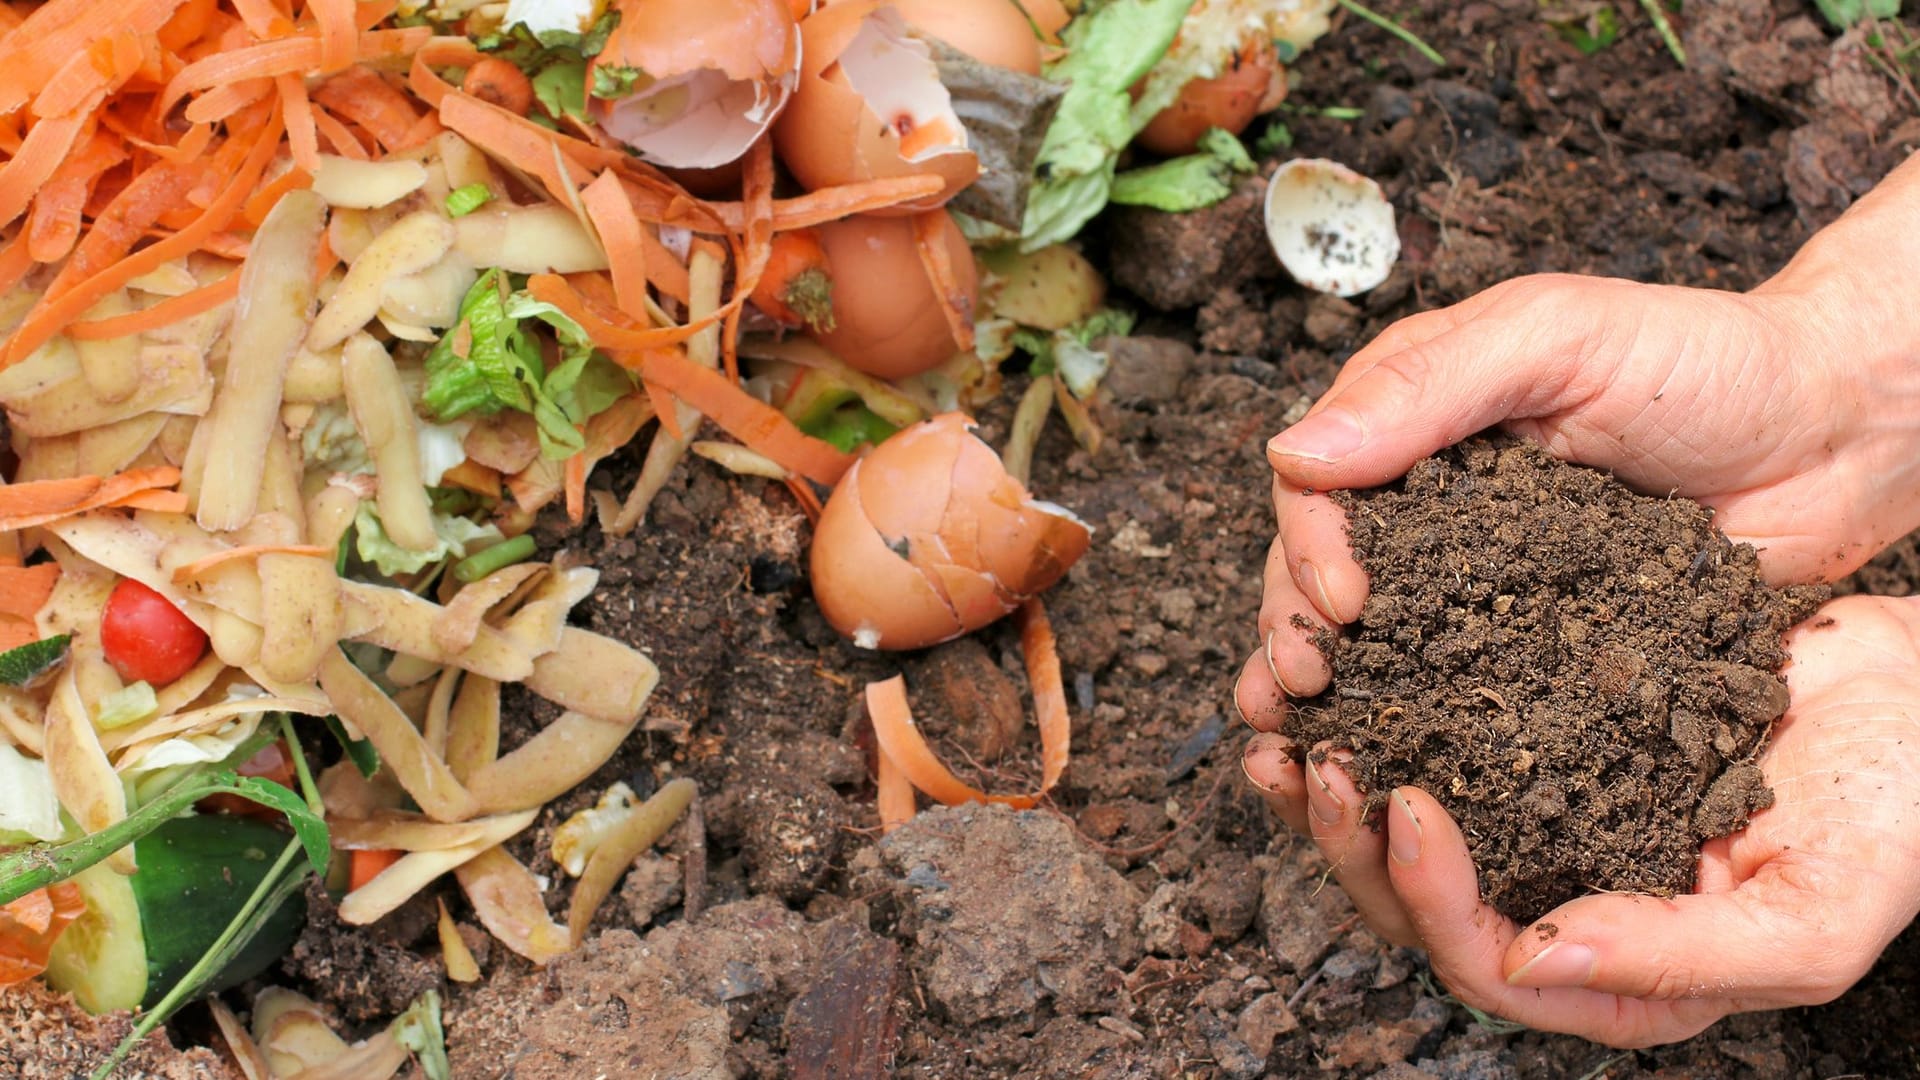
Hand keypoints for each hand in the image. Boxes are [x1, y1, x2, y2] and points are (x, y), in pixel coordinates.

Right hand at [1236, 267, 1919, 724]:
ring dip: (1332, 694)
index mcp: (1416, 419)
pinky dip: (1416, 730)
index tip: (1342, 601)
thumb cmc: (1708, 360)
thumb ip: (1428, 385)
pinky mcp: (1536, 646)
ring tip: (1306, 748)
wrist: (1838, 435)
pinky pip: (1463, 690)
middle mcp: (1433, 504)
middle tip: (1305, 686)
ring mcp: (1481, 580)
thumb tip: (1293, 453)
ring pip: (1378, 641)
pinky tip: (1388, 772)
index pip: (1318, 486)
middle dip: (1296, 631)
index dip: (1308, 547)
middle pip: (1324, 573)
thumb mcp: (1559, 338)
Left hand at [1243, 594, 1919, 1046]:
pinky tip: (1340, 673)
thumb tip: (1532, 956)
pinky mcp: (1538, 740)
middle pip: (1422, 907)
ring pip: (1409, 830)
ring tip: (1288, 723)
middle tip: (1317, 760)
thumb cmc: (1896, 812)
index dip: (1431, 898)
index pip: (1489, 966)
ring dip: (1338, 786)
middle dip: (1352, 842)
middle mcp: (1569, 904)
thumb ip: (1683, 957)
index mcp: (1624, 974)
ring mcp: (1548, 821)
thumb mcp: (1814, 911)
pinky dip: (1381, 712)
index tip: (1404, 803)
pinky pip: (1437, 739)